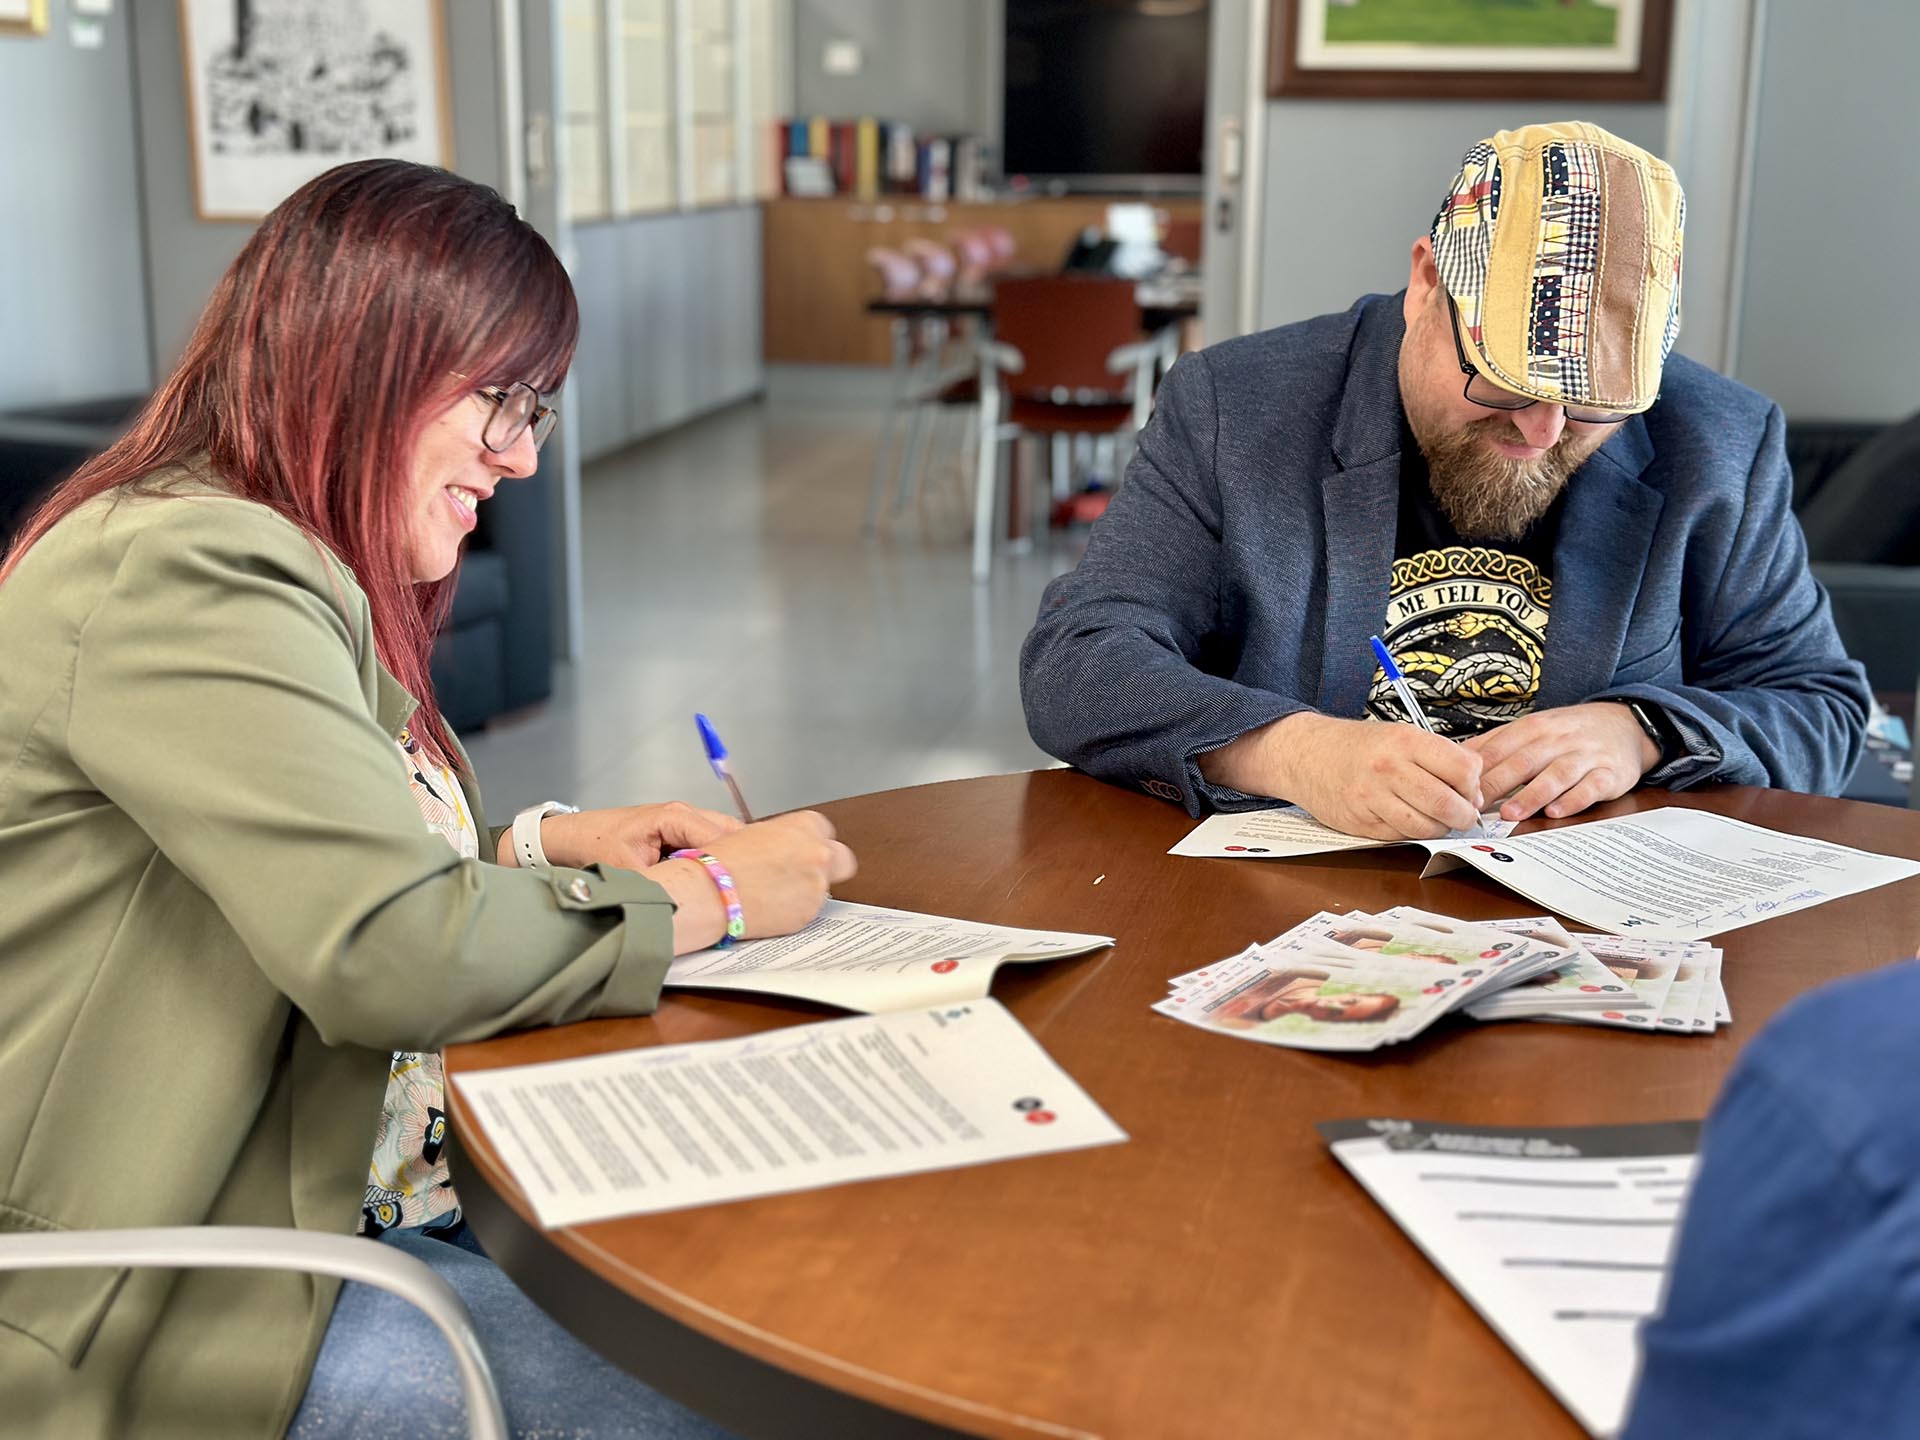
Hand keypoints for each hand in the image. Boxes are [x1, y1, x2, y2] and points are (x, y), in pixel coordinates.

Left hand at [504, 801, 743, 870]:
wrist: (568, 838)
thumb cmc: (592, 845)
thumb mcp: (627, 870)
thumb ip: (661, 883)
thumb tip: (689, 904)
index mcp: (675, 816)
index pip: (721, 839)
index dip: (733, 866)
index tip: (744, 891)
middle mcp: (685, 814)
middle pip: (731, 835)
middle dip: (737, 862)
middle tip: (744, 892)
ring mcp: (684, 823)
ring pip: (722, 840)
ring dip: (724, 864)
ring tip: (728, 891)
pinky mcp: (679, 834)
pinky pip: (708, 846)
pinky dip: (713, 864)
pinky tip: (712, 885)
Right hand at [645, 810, 856, 952]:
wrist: (709, 892)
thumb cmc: (722, 861)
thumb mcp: (755, 833)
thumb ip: (783, 838)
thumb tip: (788, 846)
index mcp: (805, 827)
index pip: (823, 829)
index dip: (809, 841)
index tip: (798, 849)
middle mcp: (817, 855)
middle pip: (841, 858)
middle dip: (828, 865)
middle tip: (804, 872)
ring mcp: (816, 887)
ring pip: (824, 887)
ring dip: (807, 890)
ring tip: (773, 892)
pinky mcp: (807, 915)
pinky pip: (808, 911)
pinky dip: (794, 910)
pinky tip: (770, 907)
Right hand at [1200, 711, 1484, 839]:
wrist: (1307, 756)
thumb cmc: (1360, 746)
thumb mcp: (1400, 735)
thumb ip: (1437, 758)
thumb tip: (1475, 789)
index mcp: (1405, 741)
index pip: (1463, 769)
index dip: (1474, 784)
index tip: (1470, 788)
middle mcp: (1389, 769)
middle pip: (1448, 804)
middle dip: (1464, 815)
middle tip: (1464, 814)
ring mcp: (1373, 798)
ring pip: (1427, 827)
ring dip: (1440, 828)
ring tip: (1437, 818)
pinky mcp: (1362, 823)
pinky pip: (1402, 836)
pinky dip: (1413, 832)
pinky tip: (1410, 819)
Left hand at [1461, 703, 1659, 821]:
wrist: (1626, 723)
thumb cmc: (1570, 732)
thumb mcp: (1534, 728)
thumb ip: (1498, 744)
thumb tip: (1456, 758)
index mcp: (1534, 727)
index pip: (1500, 748)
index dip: (1477, 770)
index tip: (1456, 789)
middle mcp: (1558, 740)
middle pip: (1522, 762)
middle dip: (1496, 784)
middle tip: (1474, 806)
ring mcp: (1585, 756)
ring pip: (1555, 775)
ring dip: (1531, 795)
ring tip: (1509, 813)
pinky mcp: (1609, 774)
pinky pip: (1590, 787)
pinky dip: (1573, 800)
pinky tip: (1556, 812)